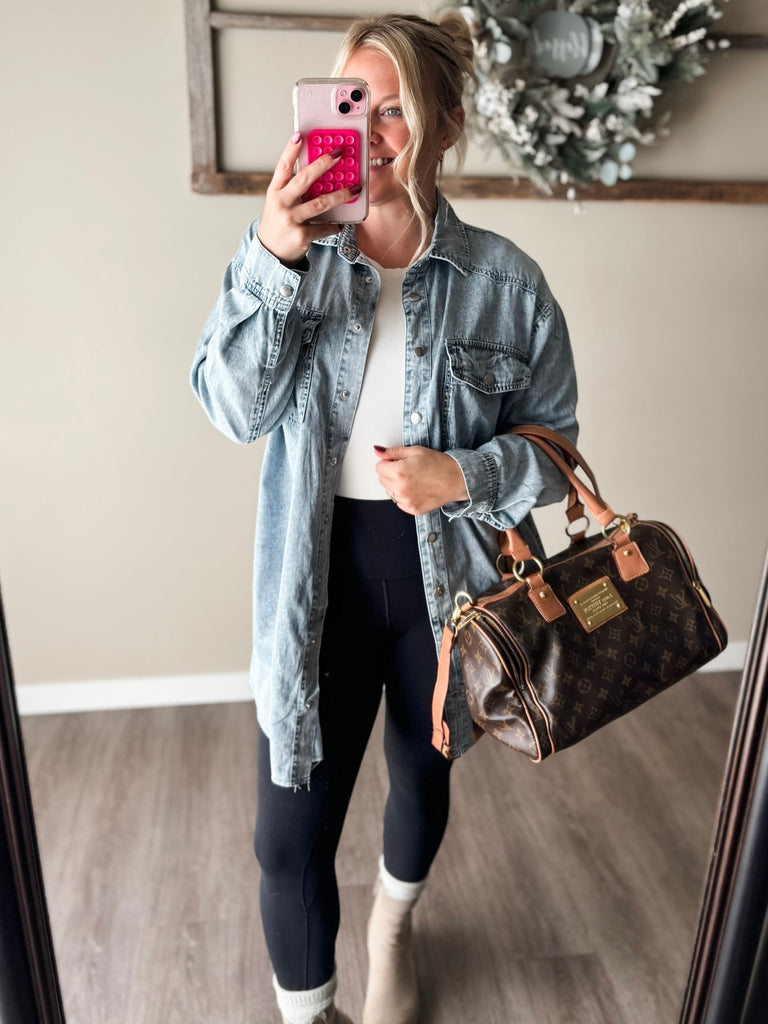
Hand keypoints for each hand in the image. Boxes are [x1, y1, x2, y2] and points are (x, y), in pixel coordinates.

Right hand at [257, 133, 360, 264]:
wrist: (271, 252)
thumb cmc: (279, 222)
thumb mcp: (280, 202)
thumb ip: (294, 188)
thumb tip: (319, 171)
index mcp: (275, 191)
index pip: (283, 166)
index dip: (291, 149)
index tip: (300, 134)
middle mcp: (281, 203)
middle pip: (304, 179)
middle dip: (323, 164)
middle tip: (339, 154)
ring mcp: (291, 219)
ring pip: (320, 203)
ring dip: (341, 195)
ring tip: (355, 189)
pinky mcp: (301, 235)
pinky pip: (324, 227)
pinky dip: (335, 225)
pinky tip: (342, 223)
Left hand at [374, 445, 468, 515]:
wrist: (457, 479)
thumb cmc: (439, 464)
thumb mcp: (416, 451)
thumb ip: (393, 452)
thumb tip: (378, 451)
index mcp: (399, 472)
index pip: (379, 467)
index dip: (388, 462)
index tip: (399, 462)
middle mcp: (401, 488)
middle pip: (382, 480)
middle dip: (391, 473)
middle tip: (408, 470)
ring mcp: (406, 501)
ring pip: (390, 491)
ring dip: (396, 485)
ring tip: (414, 480)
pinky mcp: (412, 509)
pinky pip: (399, 502)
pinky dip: (404, 496)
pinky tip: (417, 489)